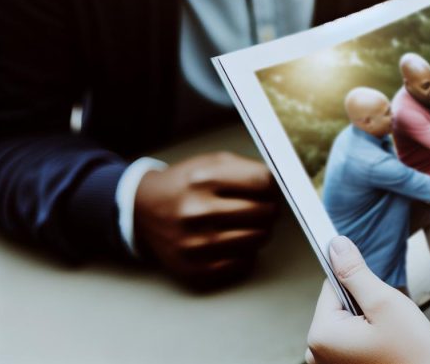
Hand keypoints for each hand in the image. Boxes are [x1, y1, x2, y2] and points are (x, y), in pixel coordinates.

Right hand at [133, 151, 278, 288]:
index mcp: (204, 179)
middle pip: (265, 212)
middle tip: (261, 207)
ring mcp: (195, 243)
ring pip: (259, 238)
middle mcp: (197, 211)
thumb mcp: (212, 163)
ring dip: (260, 230)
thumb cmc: (186, 184)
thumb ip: (250, 170)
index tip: (270, 189)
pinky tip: (232, 240)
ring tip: (246, 223)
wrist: (141, 209)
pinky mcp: (193, 267)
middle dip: (269, 208)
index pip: (264, 182)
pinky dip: (245, 252)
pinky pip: (243, 263)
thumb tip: (288, 186)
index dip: (274, 186)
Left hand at [306, 237, 429, 363]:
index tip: (377, 296)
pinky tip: (382, 346)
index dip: (359, 285)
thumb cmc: (410, 355)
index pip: (332, 285)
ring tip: (387, 336)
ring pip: (346, 319)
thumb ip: (356, 272)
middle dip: (364, 305)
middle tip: (387, 323)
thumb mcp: (385, 303)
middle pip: (338, 304)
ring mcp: (326, 363)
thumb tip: (337, 246)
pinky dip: (366, 335)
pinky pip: (349, 337)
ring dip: (366, 320)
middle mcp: (315, 352)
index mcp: (321, 335)